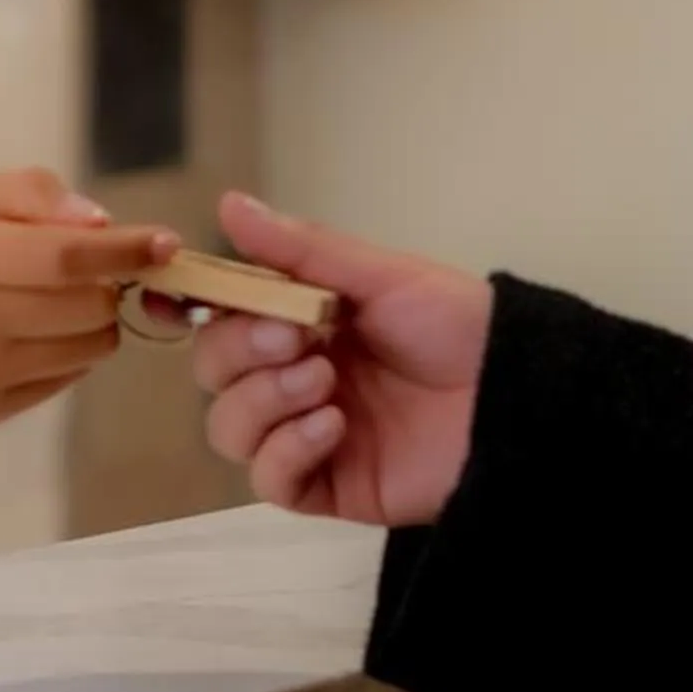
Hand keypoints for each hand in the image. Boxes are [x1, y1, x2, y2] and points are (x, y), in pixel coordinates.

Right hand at [0, 169, 176, 429]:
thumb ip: (29, 195)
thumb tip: (102, 223)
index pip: (66, 257)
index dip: (126, 251)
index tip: (166, 243)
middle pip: (86, 306)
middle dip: (109, 282)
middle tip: (94, 266)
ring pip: (86, 349)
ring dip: (94, 319)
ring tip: (60, 298)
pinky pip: (63, 380)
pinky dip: (68, 351)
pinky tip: (33, 331)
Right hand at [189, 194, 492, 527]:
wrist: (519, 399)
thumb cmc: (459, 328)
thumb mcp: (381, 276)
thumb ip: (300, 250)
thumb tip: (228, 204)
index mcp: (298, 320)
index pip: (219, 316)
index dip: (188, 307)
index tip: (173, 298)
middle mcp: (293, 376)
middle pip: (212, 372)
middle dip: (240, 351)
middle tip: (296, 337)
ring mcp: (307, 434)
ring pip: (229, 429)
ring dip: (263, 400)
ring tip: (324, 383)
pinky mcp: (329, 487)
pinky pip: (270, 480)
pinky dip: (286, 450)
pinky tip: (332, 425)